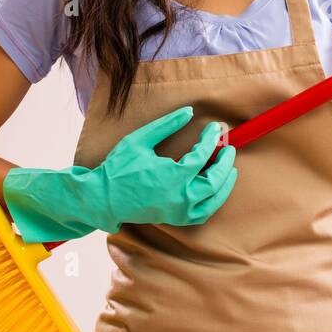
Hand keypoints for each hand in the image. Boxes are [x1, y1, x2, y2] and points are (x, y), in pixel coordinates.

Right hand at [3, 105, 237, 242]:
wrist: (103, 197)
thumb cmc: (118, 168)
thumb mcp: (140, 140)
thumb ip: (166, 125)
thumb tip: (189, 112)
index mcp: (172, 176)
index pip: (202, 156)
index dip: (212, 140)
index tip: (216, 129)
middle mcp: (179, 197)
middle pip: (215, 181)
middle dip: (225, 163)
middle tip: (229, 148)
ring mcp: (178, 211)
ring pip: (213, 200)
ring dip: (225, 184)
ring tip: (229, 169)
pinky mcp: (174, 218)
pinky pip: (202, 214)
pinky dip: (213, 202)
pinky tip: (215, 190)